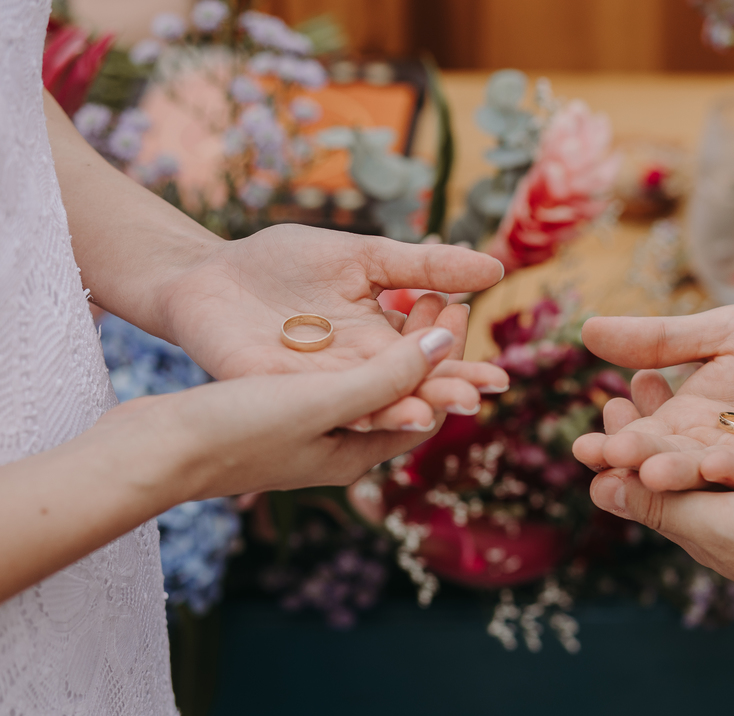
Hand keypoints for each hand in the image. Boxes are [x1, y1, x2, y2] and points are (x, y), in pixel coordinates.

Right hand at [95, 327, 462, 501]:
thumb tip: (446, 346)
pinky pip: (335, 364)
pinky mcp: (277, 402)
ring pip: (370, 373)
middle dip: (429, 346)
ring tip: (418, 294)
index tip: (457, 310)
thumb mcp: (326, 399)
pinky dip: (356, 334)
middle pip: (404, 390)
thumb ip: (390, 375)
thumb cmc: (240, 431)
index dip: (449, 362)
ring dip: (397, 336)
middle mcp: (340, 440)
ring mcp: (307, 423)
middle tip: (449, 299)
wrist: (153, 446)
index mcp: (360, 451)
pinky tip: (358, 305)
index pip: (426, 405)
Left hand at [157, 225, 509, 435]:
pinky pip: (317, 401)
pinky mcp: (273, 387)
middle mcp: (353, 373)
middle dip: (441, 393)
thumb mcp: (364, 257)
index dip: (461, 369)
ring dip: (404, 406)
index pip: (429, 362)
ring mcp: (314, 386)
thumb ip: (423, 266)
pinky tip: (379, 407)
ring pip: (366, 402)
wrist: (204, 271)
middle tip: (477, 395)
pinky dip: (349, 406)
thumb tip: (496, 269)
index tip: (498, 375)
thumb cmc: (283, 263)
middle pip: (405, 387)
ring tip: (439, 409)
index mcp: (379, 344)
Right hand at [572, 301, 733, 492]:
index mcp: (697, 415)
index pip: (650, 430)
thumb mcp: (724, 333)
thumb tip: (585, 331)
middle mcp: (724, 444)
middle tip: (604, 459)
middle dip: (641, 459)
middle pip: (676, 455)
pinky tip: (716, 465)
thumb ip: (661, 340)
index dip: (620, 437)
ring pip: (717, 471)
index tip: (584, 444)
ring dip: (685, 473)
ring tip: (650, 471)